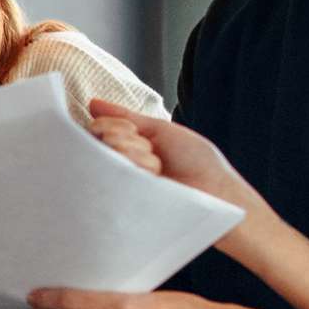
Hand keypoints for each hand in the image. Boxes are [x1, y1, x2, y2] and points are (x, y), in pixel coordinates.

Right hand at [85, 101, 265, 229]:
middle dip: (126, 140)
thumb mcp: (161, 130)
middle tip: (151, 153)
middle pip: (98, 141)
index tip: (135, 131)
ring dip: (134, 156)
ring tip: (157, 170)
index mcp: (129, 148)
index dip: (112, 125)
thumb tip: (93, 103)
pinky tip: (152, 178)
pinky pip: (109, 180)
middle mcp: (120, 167)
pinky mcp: (123, 205)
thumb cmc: (196, 161)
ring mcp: (121, 187)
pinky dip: (134, 169)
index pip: (98, 130)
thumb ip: (126, 117)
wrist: (215, 192)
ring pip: (105, 158)